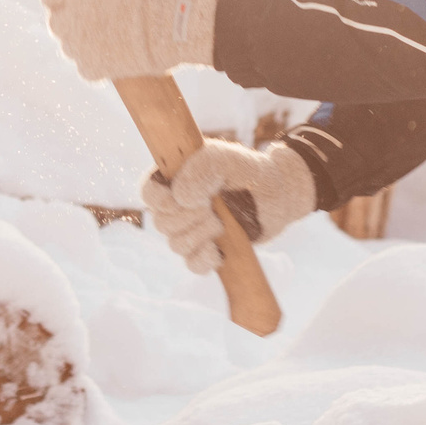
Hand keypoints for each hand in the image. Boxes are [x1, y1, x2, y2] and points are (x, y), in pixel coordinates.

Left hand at [41, 0, 218, 80]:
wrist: (178, 24)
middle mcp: (69, 15)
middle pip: (55, 21)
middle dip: (72, 19)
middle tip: (95, 18)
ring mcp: (78, 44)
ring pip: (69, 46)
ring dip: (84, 42)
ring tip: (111, 37)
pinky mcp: (92, 68)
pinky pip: (85, 66)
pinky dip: (97, 63)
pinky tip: (115, 53)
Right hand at [142, 140, 315, 273]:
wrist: (277, 195)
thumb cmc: (247, 171)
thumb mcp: (224, 159)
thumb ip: (201, 170)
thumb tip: (179, 199)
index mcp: (175, 178)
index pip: (148, 192)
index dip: (158, 200)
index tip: (180, 200)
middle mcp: (179, 205)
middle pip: (161, 223)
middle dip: (187, 218)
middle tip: (212, 206)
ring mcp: (192, 229)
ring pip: (176, 245)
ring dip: (199, 236)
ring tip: (221, 222)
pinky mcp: (208, 250)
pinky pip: (193, 264)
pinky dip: (204, 260)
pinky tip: (219, 251)